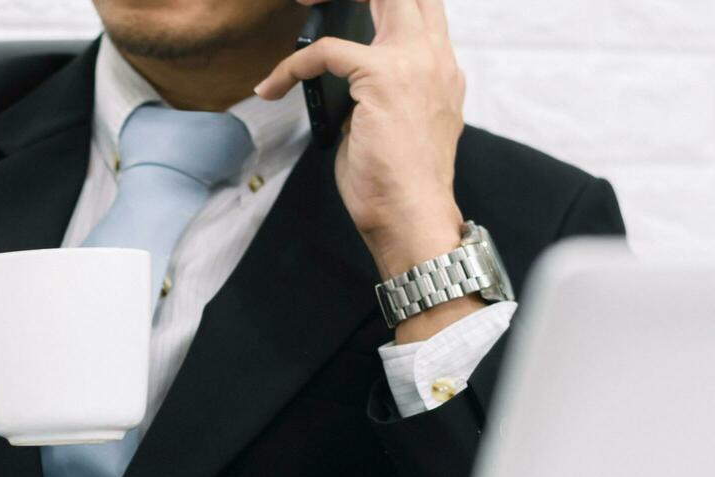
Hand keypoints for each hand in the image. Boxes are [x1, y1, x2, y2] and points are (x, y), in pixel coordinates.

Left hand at [257, 0, 467, 288]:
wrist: (412, 217)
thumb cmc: (397, 186)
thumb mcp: (390, 124)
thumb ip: (375, 94)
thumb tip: (341, 86)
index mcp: (440, 68)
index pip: (420, 7)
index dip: (385, 0)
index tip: (340, 7)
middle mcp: (434, 57)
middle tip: (314, 2)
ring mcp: (414, 63)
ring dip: (331, 0)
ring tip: (302, 6)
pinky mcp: (383, 77)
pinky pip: (325, 51)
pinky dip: (293, 65)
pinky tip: (274, 86)